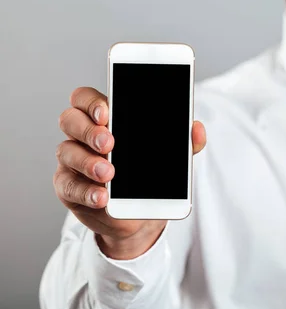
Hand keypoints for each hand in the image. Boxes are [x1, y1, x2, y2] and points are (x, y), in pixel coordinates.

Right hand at [54, 87, 206, 259]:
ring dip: (88, 162)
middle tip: (109, 144)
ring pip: (66, 151)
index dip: (91, 102)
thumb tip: (197, 128)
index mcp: (104, 118)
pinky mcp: (69, 187)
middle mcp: (82, 135)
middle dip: (89, 130)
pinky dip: (86, 191)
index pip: (86, 98)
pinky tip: (102, 196)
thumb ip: (184, 141)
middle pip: (70, 119)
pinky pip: (68, 186)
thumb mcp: (169, 155)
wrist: (143, 211)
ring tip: (109, 174)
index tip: (107, 112)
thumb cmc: (151, 171)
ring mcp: (72, 160)